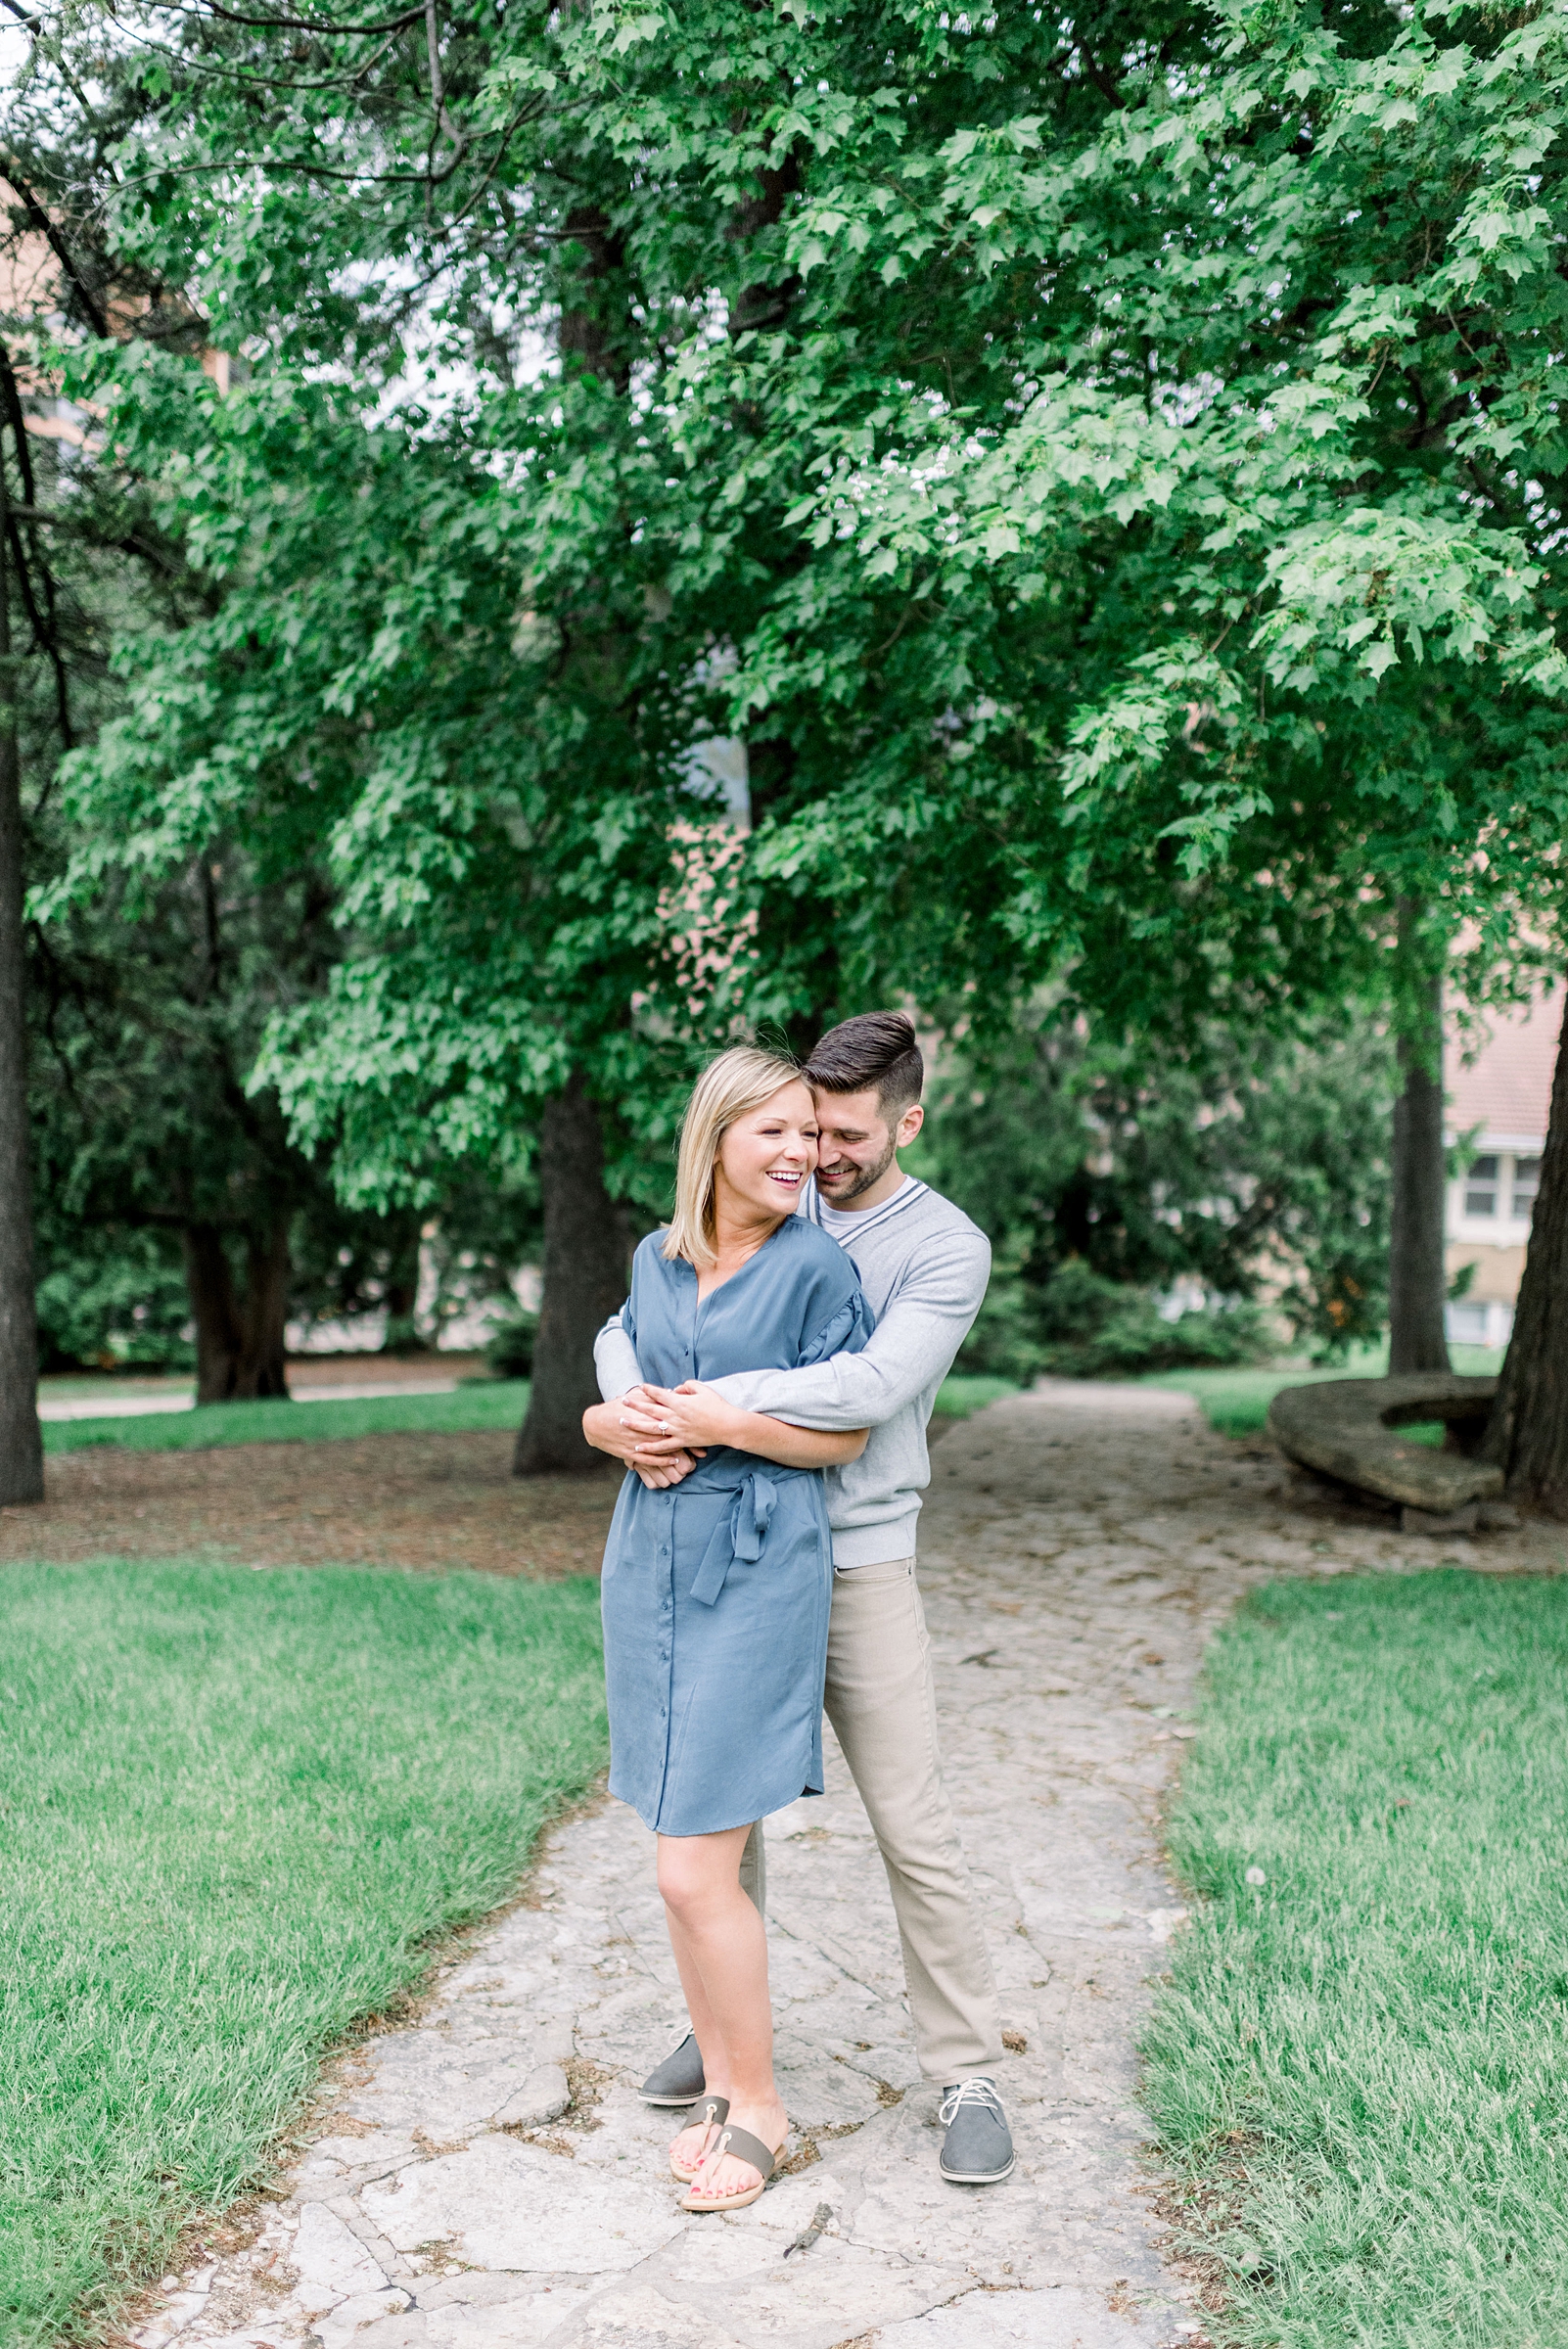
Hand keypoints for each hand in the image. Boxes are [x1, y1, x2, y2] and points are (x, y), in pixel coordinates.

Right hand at [582, 1396, 697, 1485]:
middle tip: (701, 1443)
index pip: (669, 1415)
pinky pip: (649, 1459)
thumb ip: (653, 1396)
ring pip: (661, 1448)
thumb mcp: (635, 1396)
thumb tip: (672, 1391)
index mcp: (645, 1412)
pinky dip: (662, 1460)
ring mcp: (636, 1441)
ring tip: (692, 1456)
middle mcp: (642, 1427)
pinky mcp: (630, 1452)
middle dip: (685, 1438)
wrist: (595, 1423)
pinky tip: (674, 1460)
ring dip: (677, 1452)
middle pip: (668, 1433)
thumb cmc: (617, 1407)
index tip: (699, 1422)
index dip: (684, 1419)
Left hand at [630, 1381, 746, 1455]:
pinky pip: (662, 1446)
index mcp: (680, 1402)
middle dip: (635, 1405)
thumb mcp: (702, 1389)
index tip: (639, 1387)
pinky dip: (650, 1448)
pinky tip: (638, 1447)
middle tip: (622, 1401)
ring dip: (635, 1425)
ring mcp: (677, 1430)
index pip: (659, 1394)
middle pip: (650, 1409)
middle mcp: (675, 1416)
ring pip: (651, 1428)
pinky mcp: (681, 1442)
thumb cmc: (717, 1405)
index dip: (648, 1390)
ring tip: (623, 1422)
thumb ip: (687, 1386)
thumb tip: (675, 1390)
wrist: (728, 1425)